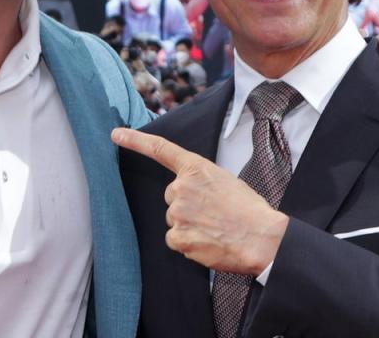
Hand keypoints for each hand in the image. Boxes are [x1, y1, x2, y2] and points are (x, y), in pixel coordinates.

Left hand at [112, 128, 287, 274]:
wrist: (262, 239)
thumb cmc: (249, 210)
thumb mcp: (225, 180)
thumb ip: (200, 181)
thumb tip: (191, 194)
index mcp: (196, 168)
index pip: (160, 150)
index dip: (135, 141)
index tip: (116, 134)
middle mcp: (181, 188)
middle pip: (172, 197)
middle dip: (188, 205)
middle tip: (214, 213)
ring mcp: (177, 213)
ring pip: (174, 219)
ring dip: (189, 225)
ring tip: (215, 228)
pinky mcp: (177, 237)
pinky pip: (175, 239)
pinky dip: (189, 243)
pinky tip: (208, 242)